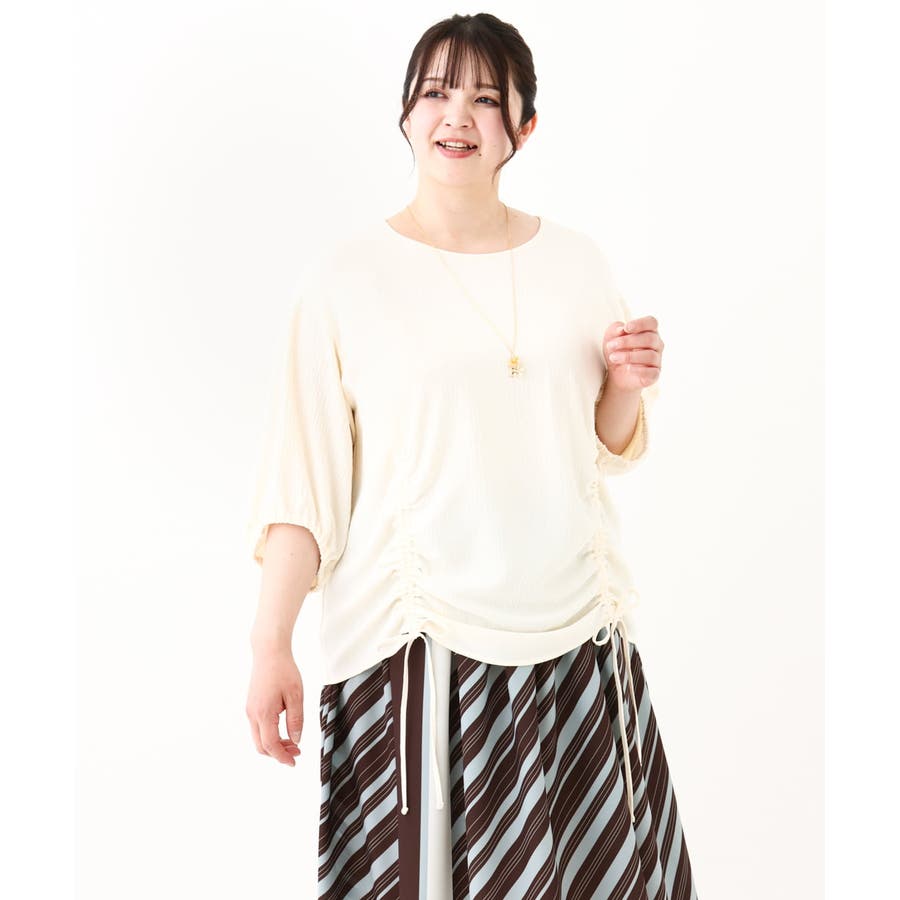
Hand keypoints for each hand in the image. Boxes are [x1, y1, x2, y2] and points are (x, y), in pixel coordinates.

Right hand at [246, 648, 304, 766]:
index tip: (294, 762)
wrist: (269, 652)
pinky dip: (269, 735)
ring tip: (293, 742)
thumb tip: (296, 740)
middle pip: (261, 746)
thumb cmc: (284, 671)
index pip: (271, 745)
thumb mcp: (296, 695)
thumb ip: (296, 720)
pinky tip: (283, 730)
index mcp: (264, 713)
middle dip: (278, 753)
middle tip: (297, 752)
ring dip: (274, 744)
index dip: (282, 757)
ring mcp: (250, 710)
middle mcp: (252, 714)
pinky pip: (257, 728)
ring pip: (258, 738)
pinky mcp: (251, 706)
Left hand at [602, 314, 663, 392]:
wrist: (616, 375)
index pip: (652, 322)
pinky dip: (638, 370)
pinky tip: (627, 368)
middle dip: (628, 341)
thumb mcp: (610, 338)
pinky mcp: (654, 374)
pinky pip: (652, 372)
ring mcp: (657, 360)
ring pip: (650, 355)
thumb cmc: (617, 351)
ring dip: (629, 356)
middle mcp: (656, 344)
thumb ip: (615, 330)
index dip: (641, 324)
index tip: (626, 328)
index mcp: (649, 331)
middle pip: (650, 339)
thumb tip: (621, 329)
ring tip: (613, 358)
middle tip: (611, 346)